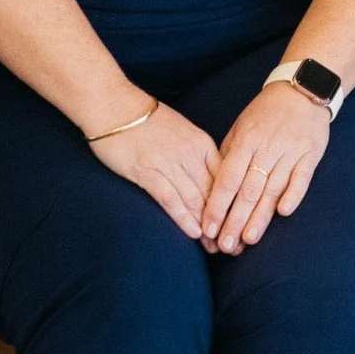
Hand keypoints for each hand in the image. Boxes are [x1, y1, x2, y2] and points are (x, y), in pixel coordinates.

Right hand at [95, 100, 221, 240]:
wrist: (115, 106)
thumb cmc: (147, 121)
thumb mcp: (182, 132)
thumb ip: (197, 153)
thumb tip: (209, 177)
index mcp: (201, 143)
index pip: (224, 178)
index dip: (233, 203)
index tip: (239, 223)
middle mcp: (190, 153)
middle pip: (213, 192)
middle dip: (223, 220)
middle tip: (232, 244)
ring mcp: (169, 163)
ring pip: (195, 199)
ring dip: (206, 226)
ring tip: (214, 247)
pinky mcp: (148, 171)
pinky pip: (171, 199)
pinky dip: (184, 218)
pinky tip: (193, 233)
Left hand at [198, 78, 331, 253]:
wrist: (302, 90)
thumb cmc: (266, 113)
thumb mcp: (241, 127)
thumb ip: (229, 155)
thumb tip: (214, 187)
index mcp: (245, 141)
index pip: (227, 180)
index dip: (217, 206)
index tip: (208, 229)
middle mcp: (266, 148)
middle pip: (248, 190)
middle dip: (235, 220)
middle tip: (225, 246)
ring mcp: (290, 151)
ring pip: (272, 189)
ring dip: (260, 216)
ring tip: (248, 240)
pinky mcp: (310, 154)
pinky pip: (301, 177)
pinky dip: (293, 194)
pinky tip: (284, 212)